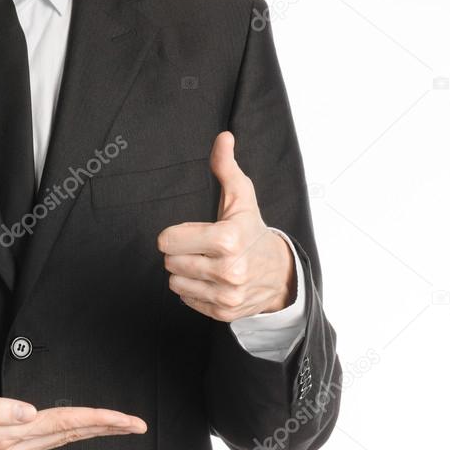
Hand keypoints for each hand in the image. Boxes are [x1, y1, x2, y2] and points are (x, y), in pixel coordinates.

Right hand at [0, 381, 146, 449]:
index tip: (125, 419)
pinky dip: (66, 435)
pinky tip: (75, 430)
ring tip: (115, 424)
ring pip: (58, 440)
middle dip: (103, 428)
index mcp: (1, 433)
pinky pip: (43, 443)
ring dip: (88, 432)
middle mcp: (9, 448)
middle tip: (136, 424)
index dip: (96, 419)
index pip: (61, 422)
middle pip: (67, 434)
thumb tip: (28, 412)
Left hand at [157, 131, 294, 321]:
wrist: (281, 274)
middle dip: (180, 253)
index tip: (188, 233)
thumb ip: (226, 168)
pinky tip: (211, 280)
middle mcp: (227, 270)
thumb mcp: (242, 199)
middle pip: (169, 262)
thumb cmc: (254, 231)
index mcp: (227, 239)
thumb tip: (223, 137)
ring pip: (174, 282)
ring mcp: (226, 294)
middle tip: (200, 248)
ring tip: (205, 264)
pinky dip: (193, 290)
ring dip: (184, 273)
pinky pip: (186, 300)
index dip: (174, 235)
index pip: (168, 240)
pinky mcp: (223, 312)